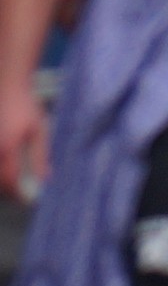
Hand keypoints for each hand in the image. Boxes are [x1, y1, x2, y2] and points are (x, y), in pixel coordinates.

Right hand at [0, 79, 41, 203]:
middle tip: (17, 195)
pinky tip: (5, 167)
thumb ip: (40, 156)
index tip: (25, 200)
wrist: (7, 84)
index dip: (16, 194)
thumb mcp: (40, 131)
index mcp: (7, 148)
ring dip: (0, 179)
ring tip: (10, 183)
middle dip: (5, 190)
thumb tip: (44, 178)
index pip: (9, 180)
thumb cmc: (26, 106)